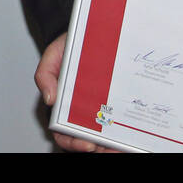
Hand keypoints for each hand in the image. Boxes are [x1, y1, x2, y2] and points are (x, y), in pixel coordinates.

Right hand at [35, 34, 119, 152]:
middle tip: (109, 150)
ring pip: (108, 138)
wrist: (93, 32)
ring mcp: (103, 110)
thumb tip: (49, 98)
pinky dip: (128, 134)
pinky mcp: (119, 105)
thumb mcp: (54, 55)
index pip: (64, 132)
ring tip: (124, 147)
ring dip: (115, 146)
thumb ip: (45, 74)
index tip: (87, 144)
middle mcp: (84, 112)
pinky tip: (136, 136)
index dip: (73, 142)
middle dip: (99, 150)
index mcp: (65, 106)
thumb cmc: (71, 46)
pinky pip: (124, 125)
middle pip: (88, 141)